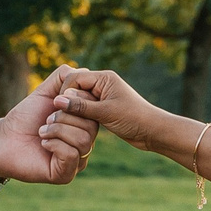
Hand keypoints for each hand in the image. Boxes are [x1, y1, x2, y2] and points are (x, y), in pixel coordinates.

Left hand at [0, 65, 102, 184]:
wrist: (3, 138)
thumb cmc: (26, 117)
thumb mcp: (46, 93)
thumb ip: (64, 78)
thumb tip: (84, 71)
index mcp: (83, 124)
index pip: (96, 110)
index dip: (77, 101)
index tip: (57, 100)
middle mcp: (84, 143)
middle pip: (91, 126)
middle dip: (65, 117)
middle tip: (46, 119)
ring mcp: (76, 161)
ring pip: (84, 141)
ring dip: (58, 130)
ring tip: (42, 131)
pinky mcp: (65, 174)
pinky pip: (72, 155)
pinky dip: (55, 144)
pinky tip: (43, 143)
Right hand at [49, 68, 181, 153]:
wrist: (153, 131)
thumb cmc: (133, 119)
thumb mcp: (105, 113)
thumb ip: (81, 107)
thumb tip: (58, 101)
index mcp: (104, 78)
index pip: (74, 79)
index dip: (65, 93)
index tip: (60, 110)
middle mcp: (102, 84)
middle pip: (75, 88)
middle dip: (68, 102)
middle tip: (61, 119)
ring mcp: (102, 96)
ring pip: (79, 100)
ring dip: (74, 111)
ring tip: (68, 124)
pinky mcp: (103, 108)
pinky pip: (85, 109)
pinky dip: (80, 116)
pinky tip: (77, 127)